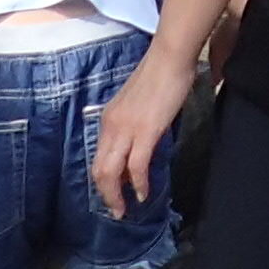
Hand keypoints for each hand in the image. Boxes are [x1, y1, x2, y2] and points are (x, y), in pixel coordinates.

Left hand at [90, 47, 188, 217]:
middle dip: (106, 194)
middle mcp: (111, 126)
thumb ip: (133, 124)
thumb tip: (140, 145)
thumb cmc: (159, 76)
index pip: (99, 157)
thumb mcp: (137, 104)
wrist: (169, 58)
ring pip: (111, 172)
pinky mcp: (146, 131)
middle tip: (117, 210)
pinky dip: (139, 184)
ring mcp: (126, 129)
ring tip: (125, 209)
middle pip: (99, 169)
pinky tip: (143, 193)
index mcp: (108, 119)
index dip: (104, 181)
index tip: (114, 194)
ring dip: (117, 195)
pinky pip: (137, 166)